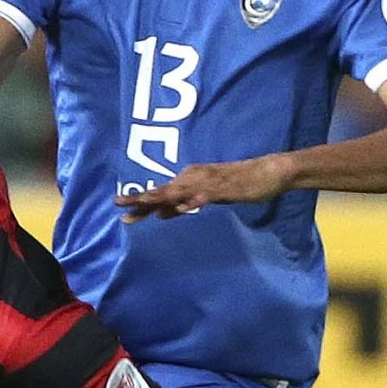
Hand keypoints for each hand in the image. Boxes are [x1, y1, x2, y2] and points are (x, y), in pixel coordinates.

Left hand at [118, 152, 296, 221]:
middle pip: (163, 190)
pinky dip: (193, 201)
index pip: (160, 193)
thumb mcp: (206, 198)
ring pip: (180, 191)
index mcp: (189, 179)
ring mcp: (208, 182)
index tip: (120, 210)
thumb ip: (182, 205)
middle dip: (140, 198)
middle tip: (118, 204)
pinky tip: (182, 208)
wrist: (268, 172)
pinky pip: (206, 195)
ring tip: (142, 203)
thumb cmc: (237, 185)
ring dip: (161, 198)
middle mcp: (194, 177)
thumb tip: (159, 214)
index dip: (140, 202)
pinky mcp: (224, 188)